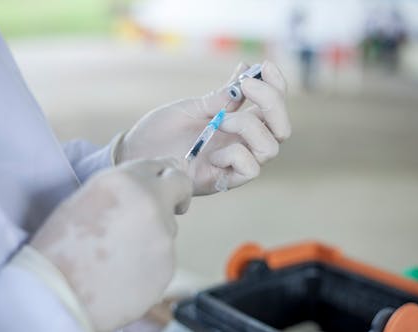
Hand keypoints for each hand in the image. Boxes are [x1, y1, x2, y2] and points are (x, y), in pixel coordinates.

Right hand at [30, 158, 191, 331]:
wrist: (56, 295)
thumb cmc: (59, 247)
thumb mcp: (86, 198)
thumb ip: (123, 187)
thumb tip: (149, 185)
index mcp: (125, 179)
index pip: (159, 165)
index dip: (159, 176)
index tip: (160, 184)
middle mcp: (151, 202)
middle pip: (181, 185)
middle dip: (177, 193)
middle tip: (172, 204)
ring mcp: (163, 235)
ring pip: (169, 227)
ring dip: (154, 233)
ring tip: (120, 253)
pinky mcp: (168, 266)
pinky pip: (164, 256)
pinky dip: (150, 262)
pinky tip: (124, 273)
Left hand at [117, 61, 290, 194]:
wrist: (136, 154)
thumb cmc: (160, 131)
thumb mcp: (192, 107)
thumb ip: (221, 96)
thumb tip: (246, 69)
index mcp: (237, 125)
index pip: (274, 108)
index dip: (277, 85)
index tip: (264, 65)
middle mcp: (241, 144)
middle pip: (282, 129)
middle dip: (272, 103)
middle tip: (245, 88)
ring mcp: (233, 163)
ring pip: (270, 148)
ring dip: (249, 126)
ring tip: (219, 121)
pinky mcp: (222, 180)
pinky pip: (250, 169)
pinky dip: (235, 154)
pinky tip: (211, 153)